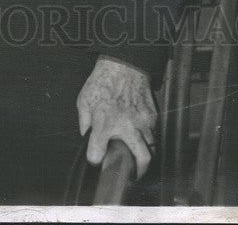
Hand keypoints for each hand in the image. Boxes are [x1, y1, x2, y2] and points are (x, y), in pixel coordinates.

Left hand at [76, 57, 156, 178]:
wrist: (123, 63)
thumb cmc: (103, 80)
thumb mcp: (84, 99)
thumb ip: (83, 120)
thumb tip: (85, 134)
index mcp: (105, 123)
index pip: (96, 153)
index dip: (94, 159)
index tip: (96, 158)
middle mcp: (126, 125)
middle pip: (141, 159)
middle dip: (139, 171)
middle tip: (134, 174)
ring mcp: (142, 120)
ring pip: (151, 147)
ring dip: (146, 154)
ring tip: (139, 156)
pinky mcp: (152, 114)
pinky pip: (153, 132)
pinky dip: (148, 136)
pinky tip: (141, 133)